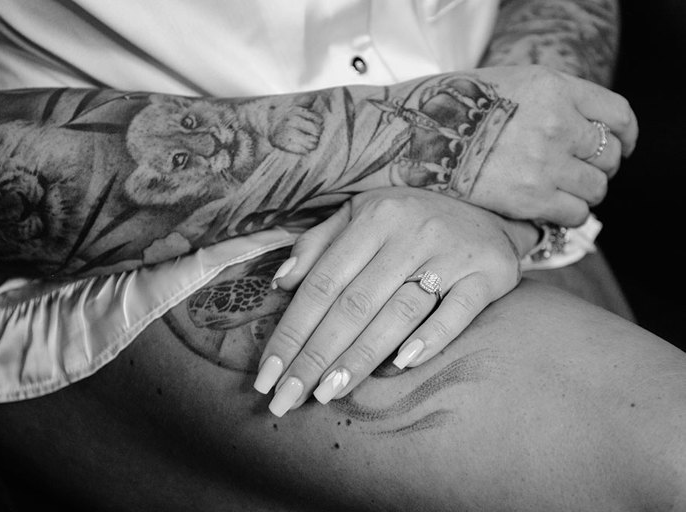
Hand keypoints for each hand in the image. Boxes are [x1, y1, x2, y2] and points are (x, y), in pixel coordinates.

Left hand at [252, 188, 536, 416]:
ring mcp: (449, 254)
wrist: (489, 213)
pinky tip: (401, 366)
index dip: (291, 331)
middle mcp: (408, 233)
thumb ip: (319, 243)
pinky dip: (430, 339)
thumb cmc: (412, 221)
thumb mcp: (362, 214)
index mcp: (372, 218)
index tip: (267, 374)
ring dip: (361, 357)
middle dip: (315, 356)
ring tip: (327, 393)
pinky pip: (456, 312)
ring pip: (398, 312)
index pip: (322, 283)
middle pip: (353, 304)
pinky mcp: (485, 274)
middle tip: (287, 398)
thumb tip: (281, 282)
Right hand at [452, 66, 637, 225]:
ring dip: (585, 194)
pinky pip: (575, 214)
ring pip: (596, 188)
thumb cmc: (455, 108)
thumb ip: (554, 100)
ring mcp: (544, 162)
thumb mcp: (512, 83)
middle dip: (601, 168)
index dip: (626, 136)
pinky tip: (552, 210)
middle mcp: (556, 122)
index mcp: (554, 88)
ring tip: (564, 194)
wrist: (413, 135)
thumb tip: (584, 130)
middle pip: (609, 155)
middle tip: (582, 175)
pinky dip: (570, 215)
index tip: (621, 147)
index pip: (617, 115)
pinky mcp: (528, 198)